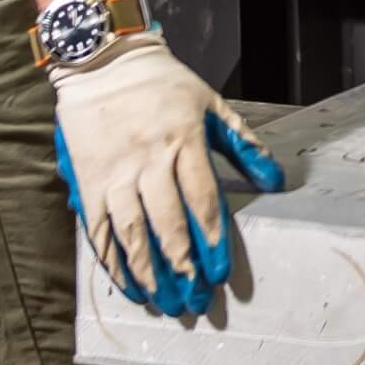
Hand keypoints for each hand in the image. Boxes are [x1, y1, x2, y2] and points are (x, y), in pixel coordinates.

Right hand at [51, 38, 286, 317]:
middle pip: (165, 221)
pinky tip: (128, 284)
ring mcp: (114, 172)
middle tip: (195, 298)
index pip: (200, 198)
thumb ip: (245, 144)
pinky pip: (98, 229)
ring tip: (165, 300)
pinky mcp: (88, 181)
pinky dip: (112, 261)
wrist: (104, 63)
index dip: (211, 238)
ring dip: (148, 271)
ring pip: (130, 231)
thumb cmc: (165, 85)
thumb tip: (276, 180)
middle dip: (181, 264)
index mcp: (183, 139)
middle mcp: (147, 159)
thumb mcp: (213, 104)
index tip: (220, 271)